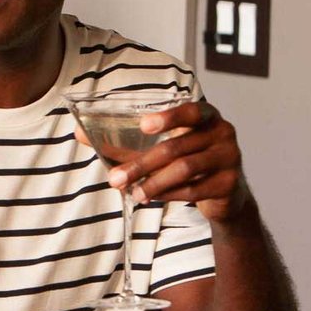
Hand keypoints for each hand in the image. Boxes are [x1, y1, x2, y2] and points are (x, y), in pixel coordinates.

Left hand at [93, 99, 247, 221]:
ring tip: (133, 194)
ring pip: (184, 170)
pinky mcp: (229, 184)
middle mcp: (223, 133)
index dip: (169, 117)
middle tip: (115, 179)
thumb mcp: (163, 149)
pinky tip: (151, 199)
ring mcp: (230, 158)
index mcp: (206, 116)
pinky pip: (194, 190)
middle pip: (176, 148)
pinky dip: (169, 195)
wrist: (226, 194)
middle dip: (142, 164)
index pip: (191, 111)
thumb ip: (126, 143)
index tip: (143, 125)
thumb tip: (79, 133)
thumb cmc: (188, 162)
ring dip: (153, 183)